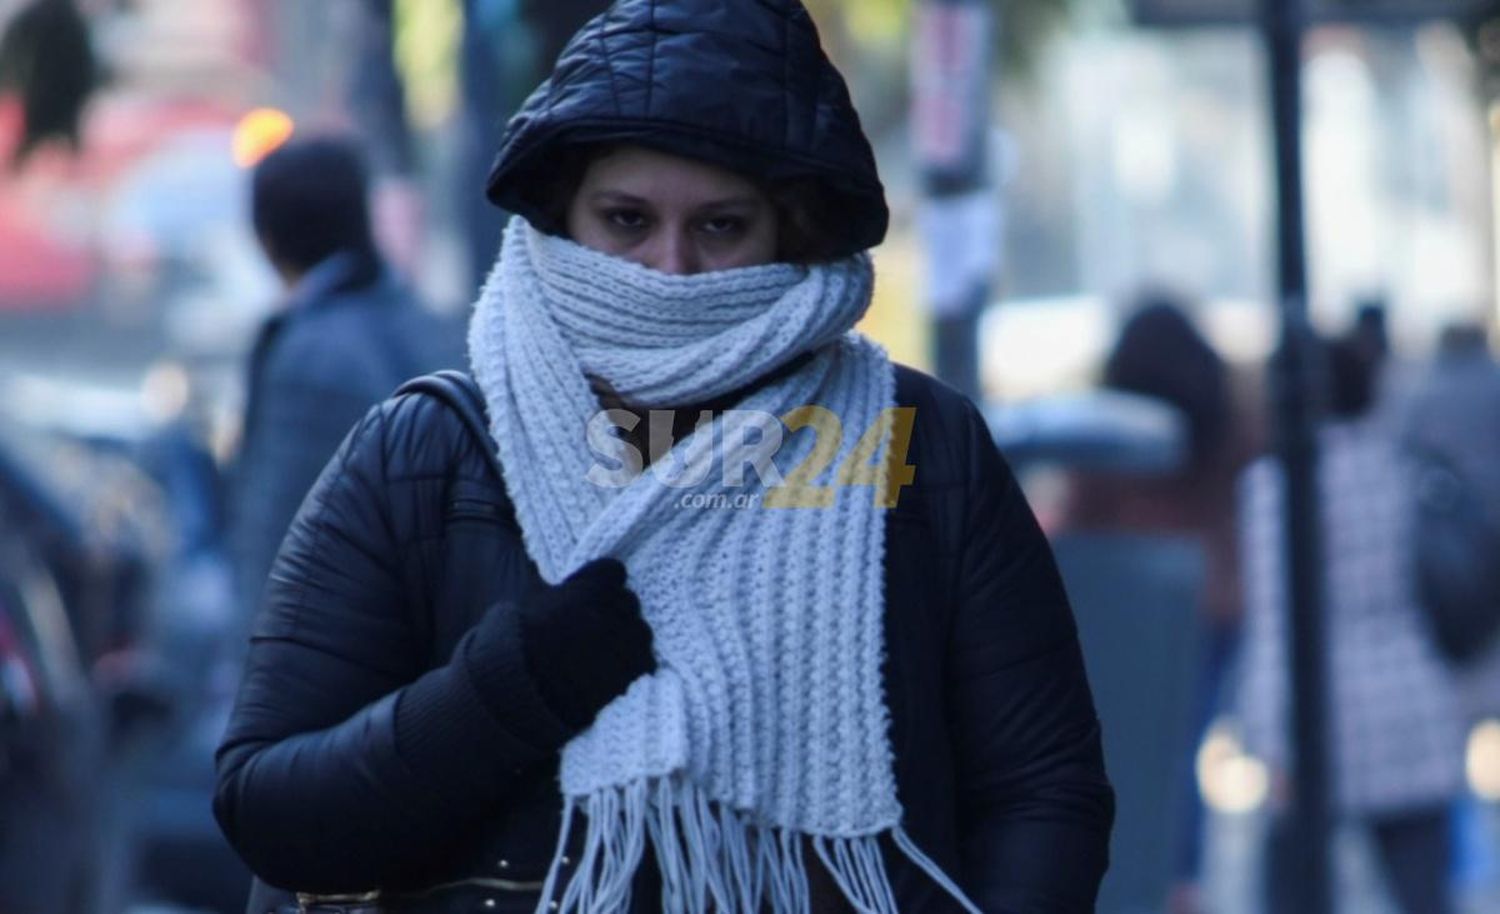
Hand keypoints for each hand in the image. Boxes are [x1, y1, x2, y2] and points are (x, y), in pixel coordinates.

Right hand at [517, 558, 655, 729]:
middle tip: (591, 632)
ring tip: (600, 657)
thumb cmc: (523, 640)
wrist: (530, 689)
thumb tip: (529, 556)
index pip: (613, 571)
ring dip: (625, 639)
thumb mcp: (529, 597)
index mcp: (594, 584)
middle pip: (627, 601)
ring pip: (639, 631)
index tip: (586, 599)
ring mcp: (632, 636)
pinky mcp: (639, 666)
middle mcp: (619, 605)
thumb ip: (542, 576)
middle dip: (613, 613)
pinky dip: (632, 666)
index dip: (600, 585)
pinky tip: (610, 675)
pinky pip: (645, 660)